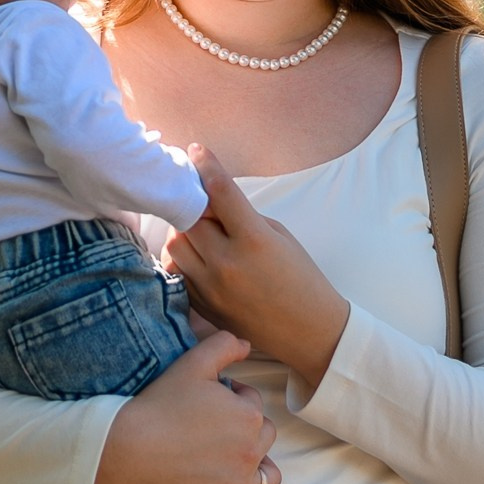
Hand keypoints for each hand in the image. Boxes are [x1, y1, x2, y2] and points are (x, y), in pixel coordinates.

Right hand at [92, 330, 281, 483]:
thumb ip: (224, 344)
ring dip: (259, 468)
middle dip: (245, 432)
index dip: (233, 401)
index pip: (253, 405)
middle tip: (210, 432)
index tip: (206, 405)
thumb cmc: (158, 404)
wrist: (125, 446)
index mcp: (249, 416)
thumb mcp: (191, 362)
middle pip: (264, 439)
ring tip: (232, 464)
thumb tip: (247, 343)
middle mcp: (251, 452)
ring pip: (268, 477)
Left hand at [166, 145, 351, 386]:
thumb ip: (243, 216)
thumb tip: (210, 198)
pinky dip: (185, 259)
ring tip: (204, 233)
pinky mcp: (201, 305)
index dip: (206, 166)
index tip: (196, 151)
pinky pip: (178, 271)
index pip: (220, 192)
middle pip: (189, 217)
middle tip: (202, 201)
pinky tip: (202, 258)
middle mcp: (228, 263)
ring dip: (185, 232)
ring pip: (175, 244)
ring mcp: (211, 287)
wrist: (308, 331)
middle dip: (194, 204)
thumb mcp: (279, 236)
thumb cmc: (300, 277)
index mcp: (255, 240)